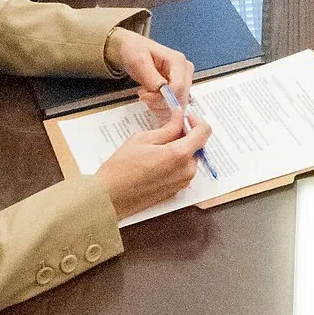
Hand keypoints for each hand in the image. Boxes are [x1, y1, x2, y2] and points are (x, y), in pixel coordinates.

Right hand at [93, 113, 211, 218]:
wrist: (109, 198)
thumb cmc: (121, 168)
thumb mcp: (143, 139)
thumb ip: (168, 128)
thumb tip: (179, 116)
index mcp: (180, 155)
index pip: (204, 132)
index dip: (196, 121)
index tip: (185, 117)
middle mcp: (186, 171)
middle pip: (197, 146)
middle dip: (186, 135)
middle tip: (167, 130)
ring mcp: (182, 183)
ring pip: (190, 159)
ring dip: (180, 149)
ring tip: (158, 146)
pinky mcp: (175, 191)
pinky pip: (183, 171)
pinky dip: (176, 162)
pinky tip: (157, 160)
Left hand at [104, 26, 195, 119]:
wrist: (134, 49)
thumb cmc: (136, 50)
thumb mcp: (139, 61)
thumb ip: (150, 76)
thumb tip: (161, 89)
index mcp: (178, 61)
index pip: (178, 87)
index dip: (161, 97)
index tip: (144, 96)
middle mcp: (185, 70)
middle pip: (180, 97)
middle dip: (159, 102)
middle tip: (143, 95)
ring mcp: (183, 79)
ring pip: (178, 103)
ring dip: (159, 105)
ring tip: (146, 95)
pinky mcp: (179, 87)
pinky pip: (175, 104)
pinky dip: (161, 107)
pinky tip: (151, 98)